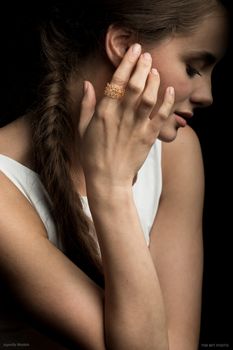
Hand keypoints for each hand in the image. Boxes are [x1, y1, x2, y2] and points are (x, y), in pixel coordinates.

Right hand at [79, 43, 174, 190]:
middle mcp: (121, 116)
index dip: (126, 63)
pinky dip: (167, 102)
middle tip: (146, 54)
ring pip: (149, 97)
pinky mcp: (149, 137)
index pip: (117, 81)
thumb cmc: (92, 154)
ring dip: (153, 81)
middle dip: (141, 66)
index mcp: (104, 112)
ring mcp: (136, 126)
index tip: (133, 51)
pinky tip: (169, 90)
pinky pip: (161, 116)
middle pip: (135, 85)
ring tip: (154, 70)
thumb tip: (87, 84)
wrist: (108, 179)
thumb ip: (86, 105)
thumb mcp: (83, 129)